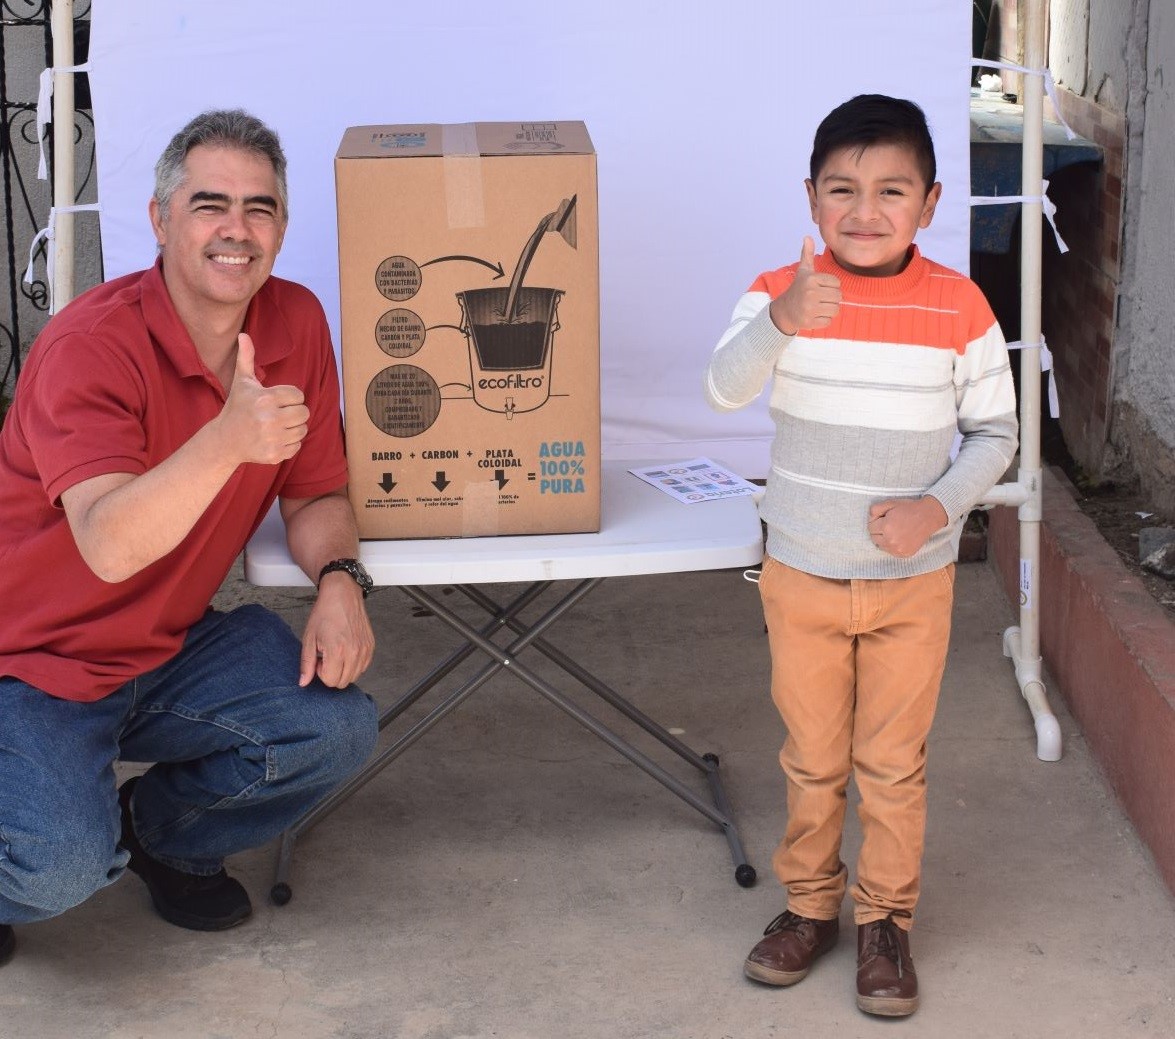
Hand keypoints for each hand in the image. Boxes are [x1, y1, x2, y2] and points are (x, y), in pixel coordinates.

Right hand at [221, 333, 309, 464]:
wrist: (225, 440)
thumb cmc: (238, 407)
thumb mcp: (242, 382)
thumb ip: (247, 358)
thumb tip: (244, 334)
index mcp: (265, 398)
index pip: (299, 395)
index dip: (289, 397)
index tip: (275, 401)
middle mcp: (269, 418)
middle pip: (304, 413)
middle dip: (294, 413)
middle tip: (278, 414)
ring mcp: (272, 438)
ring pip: (303, 430)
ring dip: (293, 428)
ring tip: (276, 426)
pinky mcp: (274, 454)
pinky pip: (297, 446)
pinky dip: (289, 444)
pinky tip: (273, 439)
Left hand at [299, 576, 374, 687]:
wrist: (342, 595)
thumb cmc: (325, 613)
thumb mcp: (309, 638)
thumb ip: (306, 663)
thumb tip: (304, 682)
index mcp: (337, 651)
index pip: (330, 681)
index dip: (321, 672)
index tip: (319, 659)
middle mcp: (354, 652)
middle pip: (343, 682)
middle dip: (332, 674)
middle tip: (327, 656)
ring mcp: (365, 650)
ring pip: (354, 676)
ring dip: (343, 670)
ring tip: (337, 653)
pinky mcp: (370, 646)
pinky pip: (363, 667)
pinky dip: (354, 664)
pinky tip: (346, 650)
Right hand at [769, 236, 841, 334]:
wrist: (784, 310)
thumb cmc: (798, 289)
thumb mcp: (803, 271)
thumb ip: (807, 254)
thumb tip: (807, 237)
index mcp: (811, 279)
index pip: (837, 284)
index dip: (831, 286)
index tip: (820, 288)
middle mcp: (810, 293)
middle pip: (838, 297)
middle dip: (832, 299)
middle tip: (820, 299)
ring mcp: (809, 308)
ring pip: (835, 309)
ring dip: (830, 310)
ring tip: (819, 307)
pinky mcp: (809, 322)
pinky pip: (829, 321)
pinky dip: (824, 320)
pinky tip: (815, 315)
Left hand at [868, 497, 948, 557]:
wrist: (929, 516)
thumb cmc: (909, 508)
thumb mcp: (890, 503)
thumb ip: (875, 509)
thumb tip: (870, 518)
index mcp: (886, 527)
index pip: (870, 527)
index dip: (876, 520)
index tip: (884, 517)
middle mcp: (891, 540)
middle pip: (874, 537)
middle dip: (878, 530)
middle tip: (889, 523)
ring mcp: (898, 549)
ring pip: (881, 546)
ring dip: (884, 538)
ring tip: (894, 530)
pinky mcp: (904, 554)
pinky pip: (890, 551)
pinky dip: (892, 545)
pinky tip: (899, 537)